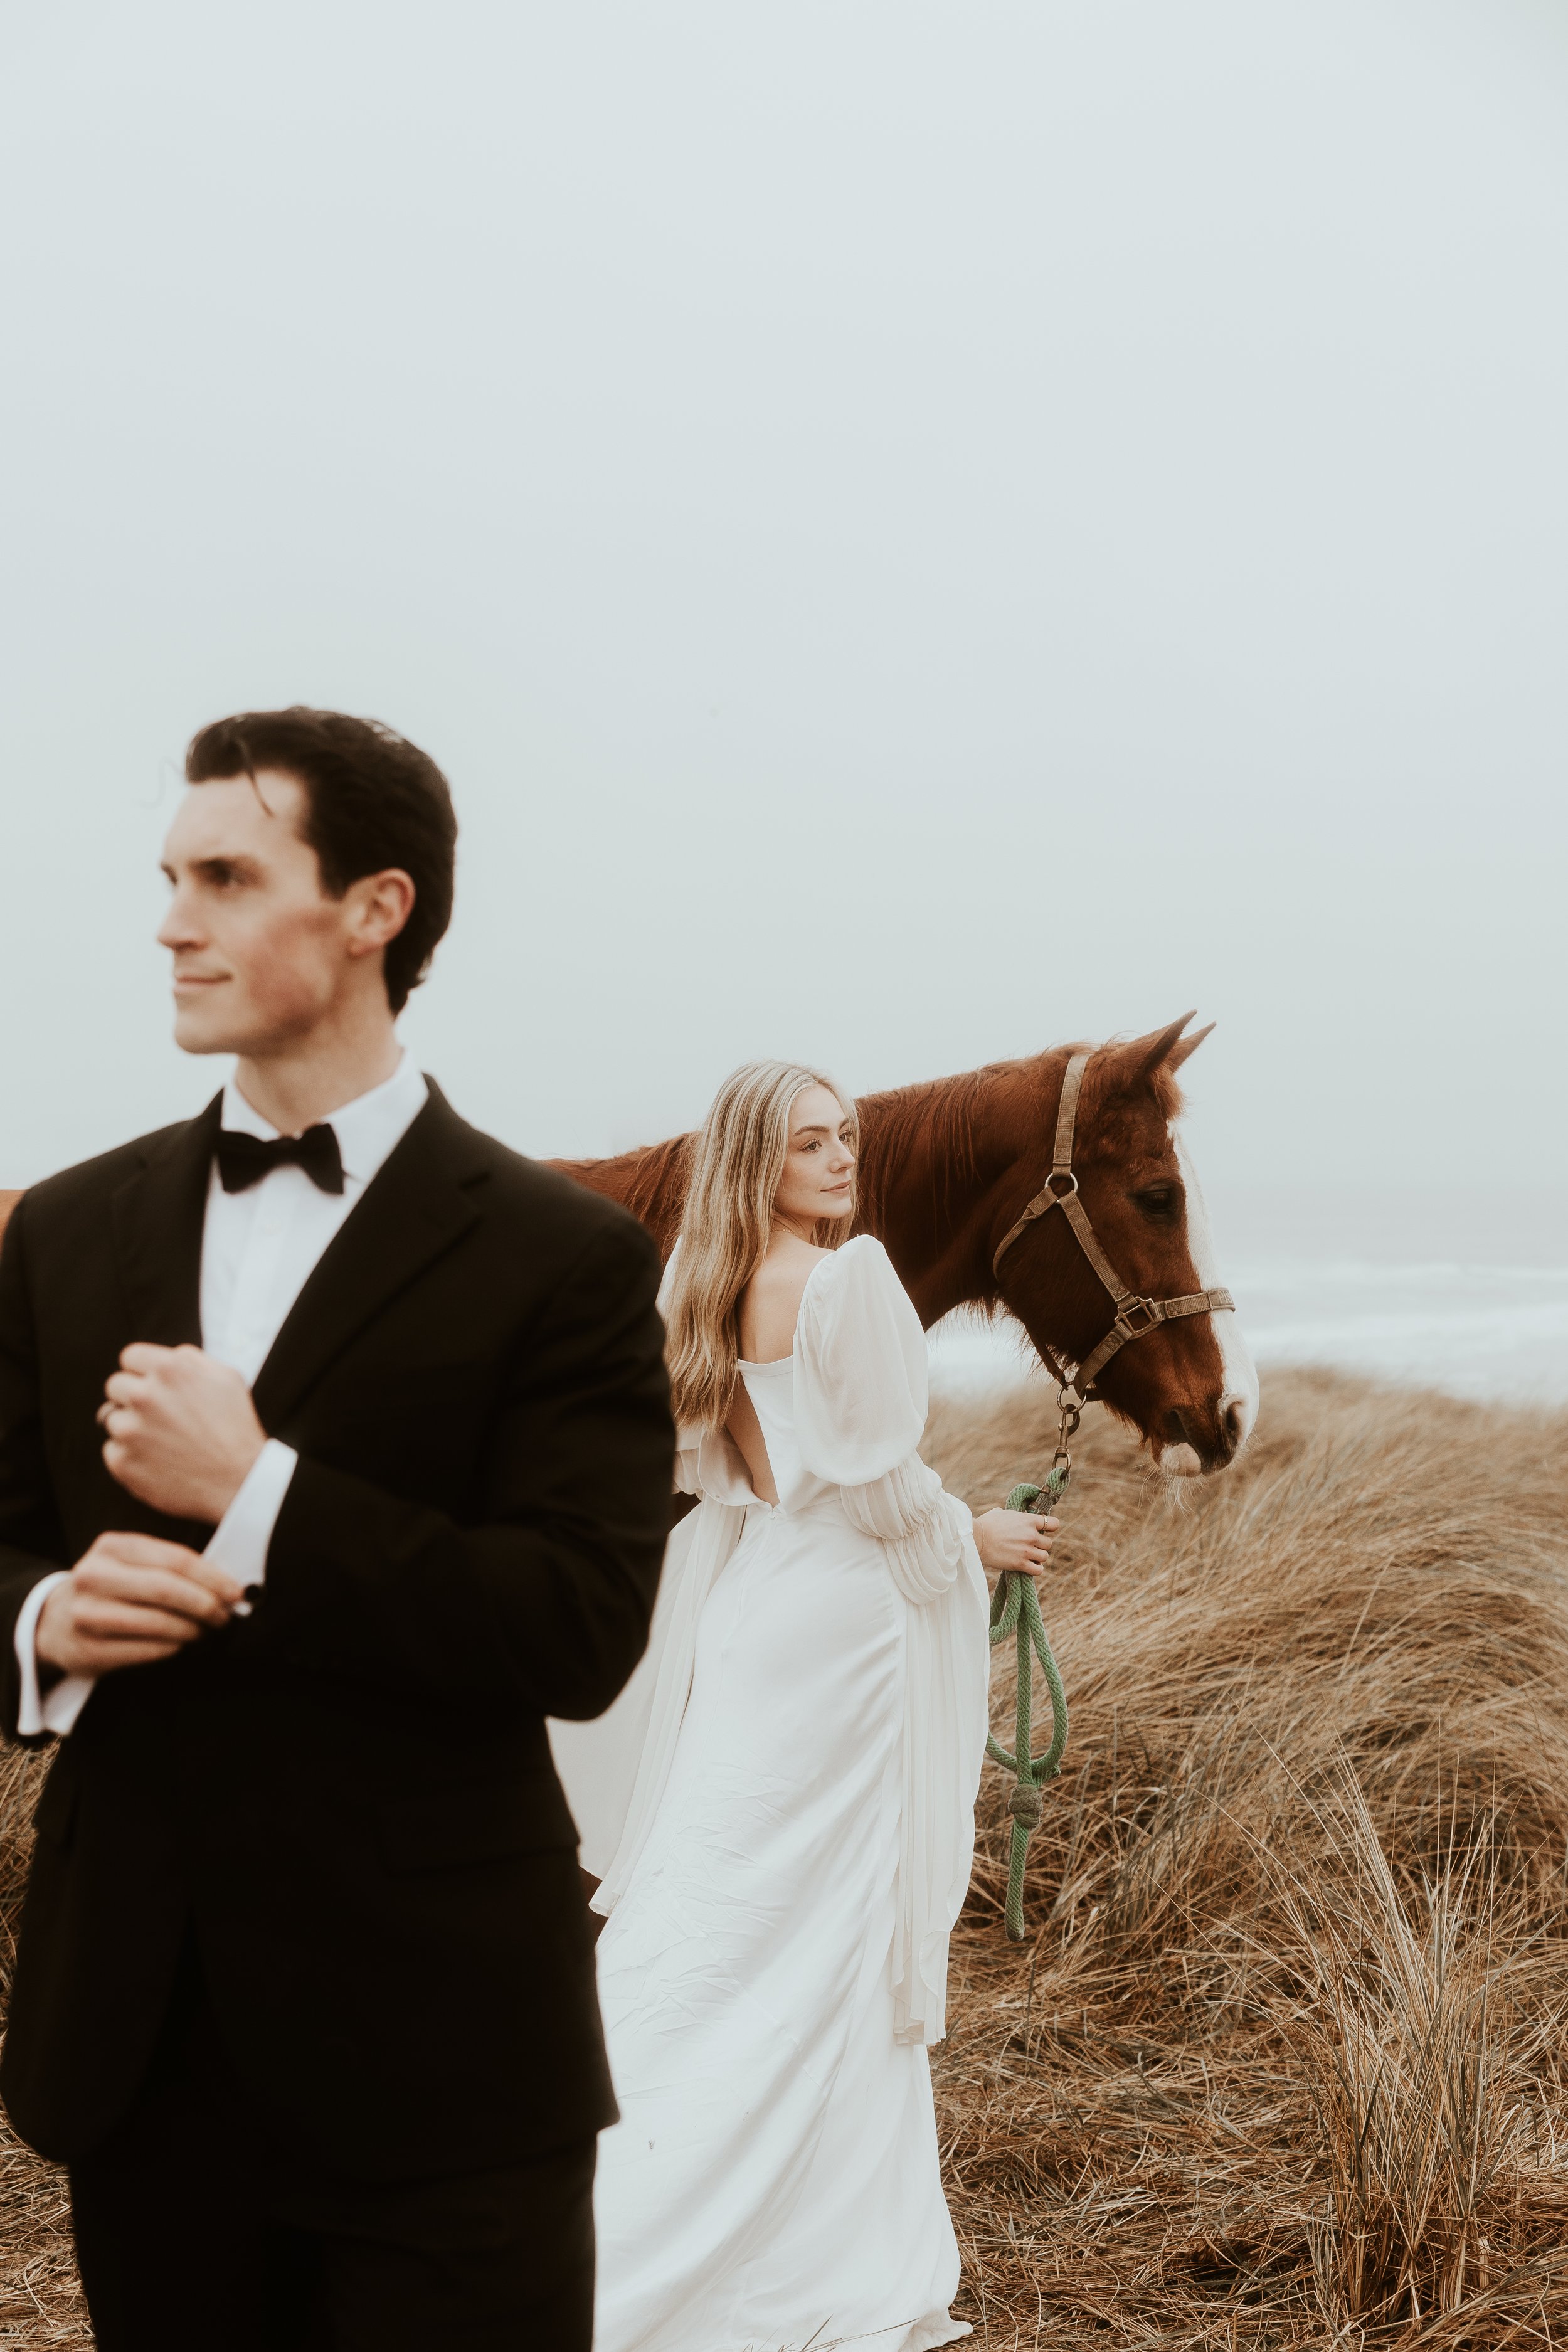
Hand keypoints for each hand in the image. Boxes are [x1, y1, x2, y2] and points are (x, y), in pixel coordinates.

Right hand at [35, 1532, 245, 1676]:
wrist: (55, 1621)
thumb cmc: (111, 1588)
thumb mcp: (132, 1564)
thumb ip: (170, 1567)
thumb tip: (226, 1586)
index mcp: (112, 1547)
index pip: (175, 1559)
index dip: (212, 1577)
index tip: (236, 1592)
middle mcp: (94, 1576)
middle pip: (166, 1589)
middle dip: (205, 1604)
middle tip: (224, 1616)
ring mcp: (85, 1613)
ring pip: (156, 1622)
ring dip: (191, 1629)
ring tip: (205, 1631)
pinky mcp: (86, 1649)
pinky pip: (143, 1650)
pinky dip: (170, 1648)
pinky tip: (180, 1644)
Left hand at [100, 1343, 265, 1522]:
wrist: (240, 1482)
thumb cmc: (236, 1428)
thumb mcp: (226, 1378)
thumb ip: (191, 1358)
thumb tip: (168, 1356)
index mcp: (169, 1370)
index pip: (130, 1357)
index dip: (141, 1371)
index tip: (150, 1385)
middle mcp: (144, 1396)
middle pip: (115, 1386)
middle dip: (132, 1397)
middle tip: (157, 1415)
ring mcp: (130, 1431)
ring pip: (112, 1419)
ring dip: (131, 1427)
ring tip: (162, 1442)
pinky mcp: (122, 1462)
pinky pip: (112, 1450)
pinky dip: (129, 1455)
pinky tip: (157, 1461)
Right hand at [973, 1506, 1057, 1579]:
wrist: (975, 1539)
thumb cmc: (986, 1524)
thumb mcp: (1002, 1513)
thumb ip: (1014, 1516)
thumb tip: (1014, 1517)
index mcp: (1029, 1520)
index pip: (1054, 1523)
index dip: (1050, 1527)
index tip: (1043, 1530)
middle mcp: (1031, 1535)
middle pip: (1048, 1543)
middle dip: (1040, 1544)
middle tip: (1029, 1545)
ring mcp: (1027, 1551)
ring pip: (1044, 1556)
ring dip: (1037, 1557)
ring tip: (1027, 1556)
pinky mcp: (1021, 1564)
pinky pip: (1038, 1570)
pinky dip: (1035, 1569)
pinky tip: (1028, 1566)